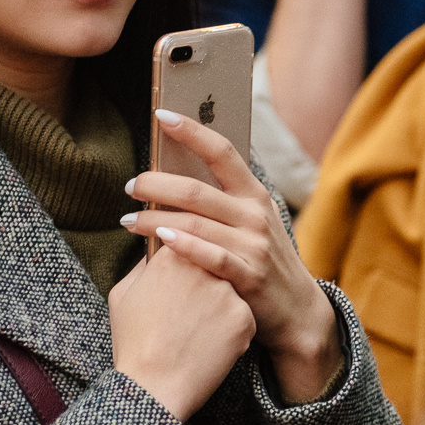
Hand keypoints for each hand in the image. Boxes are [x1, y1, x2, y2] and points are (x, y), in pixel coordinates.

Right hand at [110, 244, 255, 419]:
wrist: (153, 387)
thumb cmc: (133, 343)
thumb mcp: (123, 294)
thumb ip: (144, 264)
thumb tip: (157, 247)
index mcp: (171, 255)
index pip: (187, 243)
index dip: (182, 266)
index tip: (177, 285)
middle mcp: (202, 265)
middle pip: (210, 264)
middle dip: (202, 282)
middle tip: (185, 313)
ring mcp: (226, 291)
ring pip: (228, 290)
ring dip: (217, 306)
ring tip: (194, 332)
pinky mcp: (244, 317)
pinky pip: (241, 317)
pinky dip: (229, 331)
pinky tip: (208, 346)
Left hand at [122, 109, 343, 404]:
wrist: (297, 310)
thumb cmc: (262, 259)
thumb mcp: (251, 223)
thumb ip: (222, 200)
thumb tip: (173, 174)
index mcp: (253, 194)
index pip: (222, 151)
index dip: (192, 131)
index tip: (161, 114)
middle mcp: (255, 215)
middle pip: (196, 190)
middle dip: (156, 184)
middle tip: (130, 185)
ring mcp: (254, 245)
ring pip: (194, 223)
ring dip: (154, 219)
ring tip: (128, 220)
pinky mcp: (250, 276)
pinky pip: (211, 256)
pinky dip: (183, 247)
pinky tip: (159, 242)